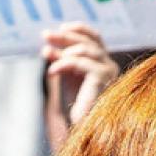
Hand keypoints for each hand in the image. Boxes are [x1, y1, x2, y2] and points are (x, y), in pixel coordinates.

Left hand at [42, 22, 119, 150]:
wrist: (85, 128)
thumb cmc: (77, 105)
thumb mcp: (67, 77)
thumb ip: (60, 61)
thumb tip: (46, 47)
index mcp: (104, 62)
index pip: (95, 38)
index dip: (79, 29)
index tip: (61, 27)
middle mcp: (110, 65)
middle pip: (88, 41)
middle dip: (65, 37)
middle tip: (45, 35)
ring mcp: (108, 72)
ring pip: (85, 50)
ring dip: (63, 50)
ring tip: (47, 55)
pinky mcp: (102, 79)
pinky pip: (81, 63)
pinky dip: (64, 63)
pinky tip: (52, 70)